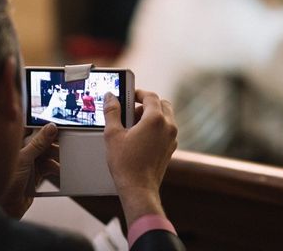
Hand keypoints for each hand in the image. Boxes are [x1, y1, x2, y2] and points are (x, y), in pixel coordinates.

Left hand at [0, 123, 59, 218]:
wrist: (5, 208)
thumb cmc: (5, 183)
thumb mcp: (24, 159)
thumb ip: (38, 143)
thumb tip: (50, 128)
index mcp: (17, 144)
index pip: (33, 130)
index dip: (45, 127)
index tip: (59, 126)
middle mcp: (23, 153)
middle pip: (42, 144)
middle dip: (53, 144)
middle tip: (65, 143)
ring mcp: (29, 165)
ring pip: (46, 156)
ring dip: (55, 158)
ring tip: (64, 160)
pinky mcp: (34, 176)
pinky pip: (47, 169)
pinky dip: (54, 169)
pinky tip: (59, 171)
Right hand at [103, 90, 177, 225]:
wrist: (139, 190)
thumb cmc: (126, 164)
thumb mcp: (113, 135)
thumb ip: (112, 112)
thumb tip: (110, 97)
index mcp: (155, 119)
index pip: (150, 96)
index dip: (138, 92)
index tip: (128, 95)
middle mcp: (168, 126)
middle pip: (161, 104)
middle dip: (147, 103)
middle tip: (130, 111)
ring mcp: (172, 138)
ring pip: (166, 116)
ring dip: (152, 115)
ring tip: (133, 126)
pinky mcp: (171, 148)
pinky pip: (166, 129)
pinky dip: (156, 127)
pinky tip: (140, 138)